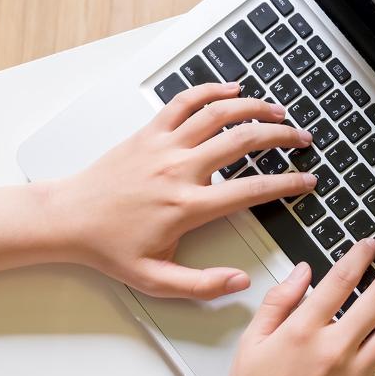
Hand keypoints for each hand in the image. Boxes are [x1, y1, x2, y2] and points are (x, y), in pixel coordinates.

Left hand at [51, 82, 316, 298]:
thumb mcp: (156, 279)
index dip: (287, 183)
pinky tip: (232, 89)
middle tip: (302, 139)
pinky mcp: (149, 133)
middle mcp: (179, 170)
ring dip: (254, 108)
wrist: (68, 218)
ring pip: (217, 114)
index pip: (251, 189)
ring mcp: (164, 146)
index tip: (306, 181)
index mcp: (187, 206)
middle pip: (242, 141)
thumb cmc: (109, 247)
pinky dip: (211, 90)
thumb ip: (202, 285)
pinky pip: (184, 102)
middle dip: (281, 136)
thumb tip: (240, 281)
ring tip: (277, 110)